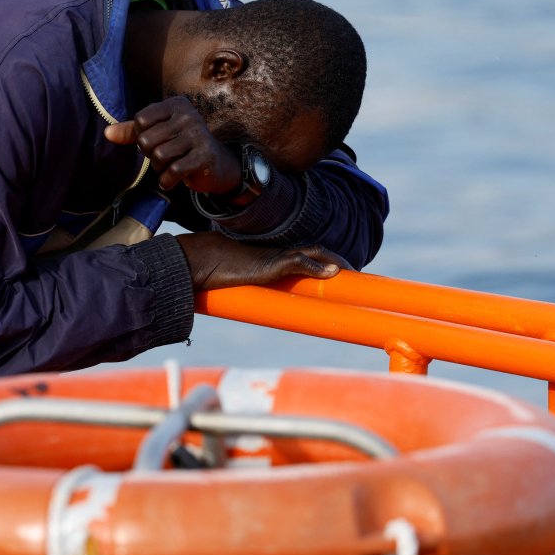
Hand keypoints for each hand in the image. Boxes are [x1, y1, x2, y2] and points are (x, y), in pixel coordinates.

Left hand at [104, 96, 241, 192]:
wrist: (214, 164)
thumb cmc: (180, 145)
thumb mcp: (157, 133)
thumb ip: (131, 131)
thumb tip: (107, 133)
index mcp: (176, 104)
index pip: (141, 120)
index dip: (141, 136)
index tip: (156, 141)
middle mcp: (189, 115)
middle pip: (146, 139)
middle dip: (150, 154)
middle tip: (162, 158)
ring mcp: (198, 135)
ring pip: (159, 156)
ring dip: (159, 168)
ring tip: (168, 167)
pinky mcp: (204, 156)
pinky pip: (173, 171)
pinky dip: (167, 181)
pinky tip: (171, 181)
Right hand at [176, 231, 351, 290]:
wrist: (197, 261)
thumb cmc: (212, 272)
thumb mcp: (237, 282)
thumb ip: (251, 288)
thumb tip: (248, 304)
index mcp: (271, 258)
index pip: (305, 255)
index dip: (325, 262)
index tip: (341, 272)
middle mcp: (275, 253)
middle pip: (316, 251)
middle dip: (338, 260)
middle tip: (356, 275)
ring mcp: (273, 256)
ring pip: (313, 253)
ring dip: (335, 261)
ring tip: (352, 272)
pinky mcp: (269, 262)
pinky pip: (298, 260)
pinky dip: (316, 266)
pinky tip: (331, 272)